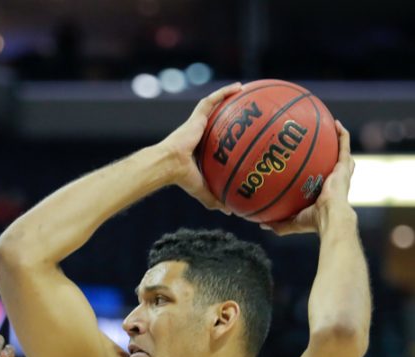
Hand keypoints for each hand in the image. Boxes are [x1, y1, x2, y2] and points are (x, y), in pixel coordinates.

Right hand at [156, 82, 242, 214]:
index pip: (214, 139)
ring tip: (244, 89)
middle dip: (228, 111)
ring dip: (227, 96)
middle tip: (244, 109)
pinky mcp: (196, 116)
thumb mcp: (202, 189)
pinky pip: (213, 100)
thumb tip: (230, 212)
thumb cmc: (182, 178)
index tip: (236, 134)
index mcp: (199, 147)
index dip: (224, 135)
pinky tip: (240, 86)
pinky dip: (225, 92)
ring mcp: (196, 122)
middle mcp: (198, 132)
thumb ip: (215, 198)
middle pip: (215, 118)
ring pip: (214, 104)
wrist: (169, 165)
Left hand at [261, 120, 355, 235]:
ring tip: (333, 127)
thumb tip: (260, 224)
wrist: (330, 216)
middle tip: (322, 143)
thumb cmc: (314, 221)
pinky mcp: (344, 167)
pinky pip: (344, 145)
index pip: (322, 181)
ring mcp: (341, 173)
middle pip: (334, 165)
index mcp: (325, 193)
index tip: (308, 164)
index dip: (317, 173)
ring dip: (339, 140)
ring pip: (342, 153)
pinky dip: (342, 134)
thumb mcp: (292, 222)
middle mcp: (335, 181)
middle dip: (330, 154)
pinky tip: (336, 123)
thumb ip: (277, 223)